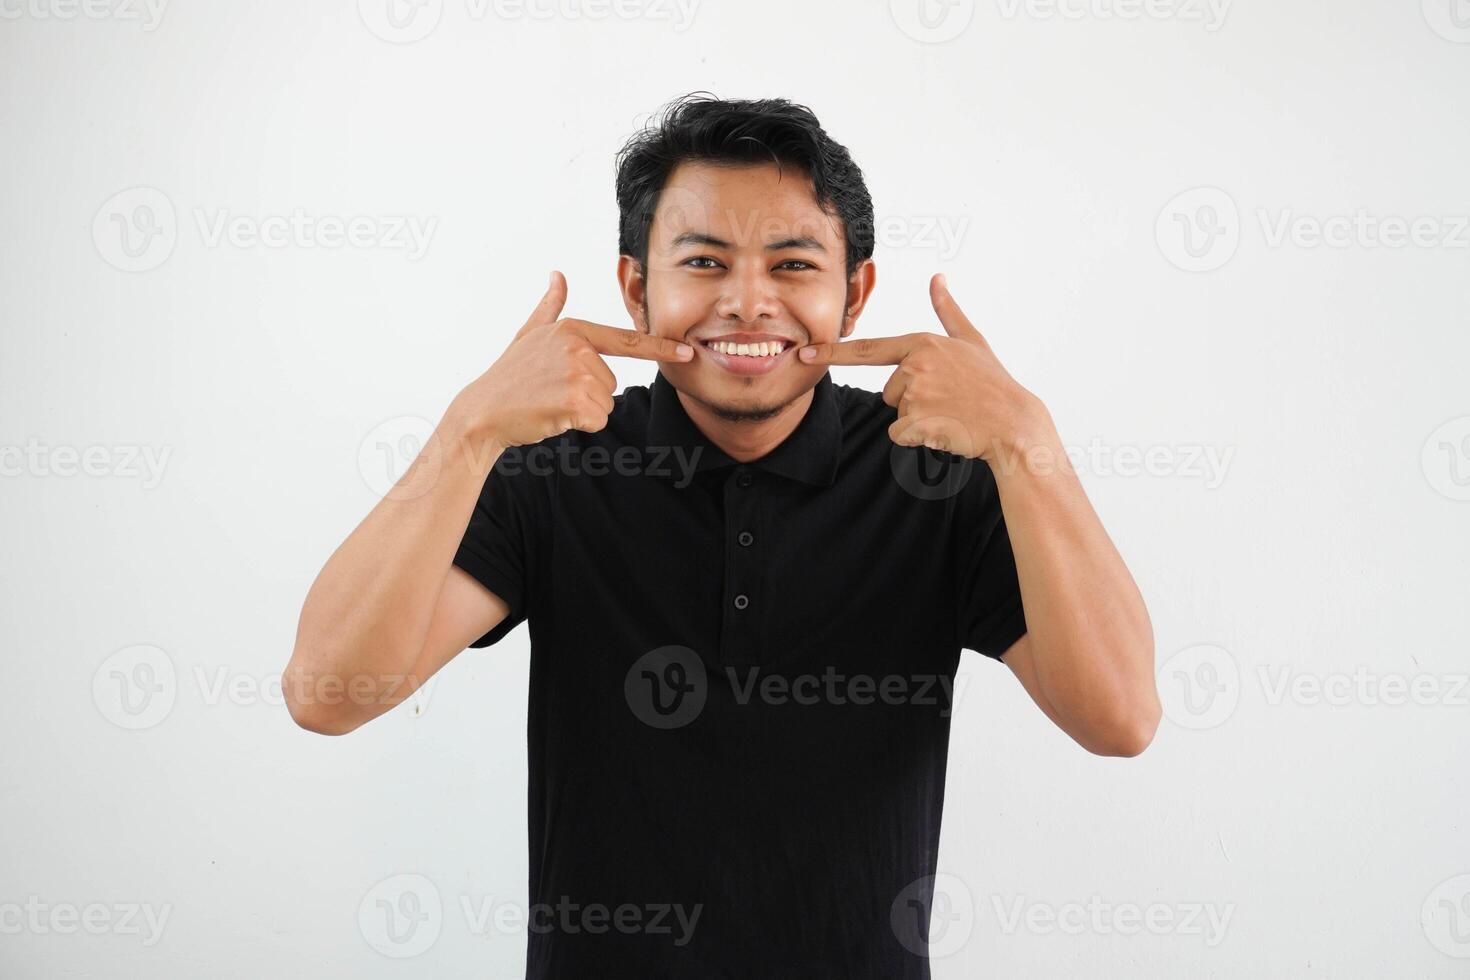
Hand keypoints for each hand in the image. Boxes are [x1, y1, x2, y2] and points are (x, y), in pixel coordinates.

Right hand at [451, 271, 693, 449]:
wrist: (483, 411)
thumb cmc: (509, 376)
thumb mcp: (529, 334)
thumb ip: (550, 307)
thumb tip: (558, 275)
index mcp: (573, 330)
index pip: (626, 341)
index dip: (660, 348)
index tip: (686, 352)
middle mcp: (578, 347)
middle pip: (611, 383)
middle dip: (586, 394)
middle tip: (551, 391)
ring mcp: (578, 373)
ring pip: (605, 403)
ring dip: (581, 410)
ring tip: (550, 401)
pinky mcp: (577, 400)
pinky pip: (597, 418)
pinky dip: (578, 424)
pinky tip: (551, 414)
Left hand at [797, 274, 1042, 460]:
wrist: (1012, 423)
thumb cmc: (992, 382)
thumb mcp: (971, 340)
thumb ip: (947, 311)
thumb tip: (938, 278)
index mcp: (922, 343)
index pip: (868, 349)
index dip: (832, 353)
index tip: (805, 353)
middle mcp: (915, 365)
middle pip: (889, 390)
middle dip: (912, 398)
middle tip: (948, 398)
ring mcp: (915, 394)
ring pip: (896, 412)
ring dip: (918, 418)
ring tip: (950, 412)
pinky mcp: (916, 422)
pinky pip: (900, 435)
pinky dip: (918, 438)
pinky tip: (945, 429)